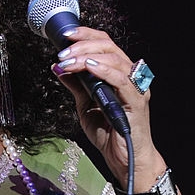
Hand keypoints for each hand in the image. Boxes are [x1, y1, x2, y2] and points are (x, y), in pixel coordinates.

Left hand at [50, 25, 158, 183]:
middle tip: (61, 53)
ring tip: (67, 61)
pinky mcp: (137, 101)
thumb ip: (75, 85)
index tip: (65, 35)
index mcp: (118, 73)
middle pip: (109, 46)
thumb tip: (58, 66)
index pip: (105, 44)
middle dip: (82, 45)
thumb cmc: (109, 132)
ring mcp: (135, 87)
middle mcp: (129, 76)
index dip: (86, 35)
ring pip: (113, 59)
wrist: (124, 158)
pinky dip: (103, 70)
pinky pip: (121, 80)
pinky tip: (89, 67)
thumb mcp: (84, 105)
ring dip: (86, 57)